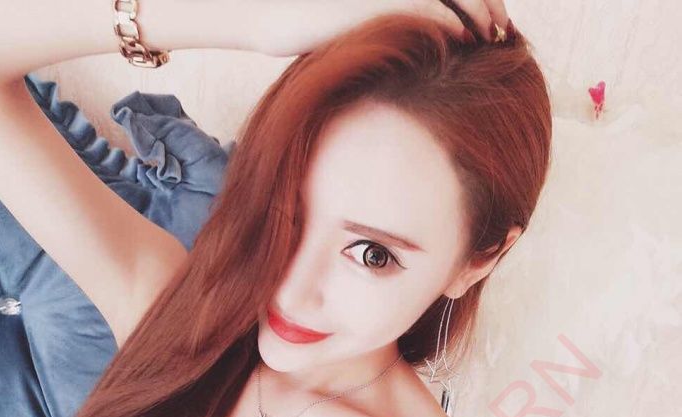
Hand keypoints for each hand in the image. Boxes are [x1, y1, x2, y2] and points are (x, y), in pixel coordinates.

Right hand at [251, 0, 512, 57]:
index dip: (476, 0)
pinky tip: (467, 39)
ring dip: (479, 12)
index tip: (491, 24)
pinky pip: (429, 9)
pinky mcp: (382, 3)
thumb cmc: (309, 28)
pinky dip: (452, 22)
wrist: (275, 17)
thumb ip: (389, 28)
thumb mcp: (356, 27)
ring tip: (495, 35)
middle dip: (488, 4)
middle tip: (504, 30)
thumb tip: (412, 49)